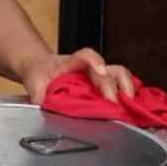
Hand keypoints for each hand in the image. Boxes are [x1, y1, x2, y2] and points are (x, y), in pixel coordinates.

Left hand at [19, 48, 135, 105]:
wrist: (40, 69)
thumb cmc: (40, 74)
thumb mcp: (34, 86)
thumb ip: (38, 98)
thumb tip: (44, 109)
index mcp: (70, 64)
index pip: (84, 55)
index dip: (94, 60)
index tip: (100, 71)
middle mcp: (88, 67)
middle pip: (108, 70)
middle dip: (113, 87)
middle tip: (114, 105)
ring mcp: (98, 74)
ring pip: (119, 74)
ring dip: (127, 88)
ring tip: (130, 105)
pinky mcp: (103, 84)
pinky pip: (121, 85)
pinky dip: (129, 94)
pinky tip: (132, 106)